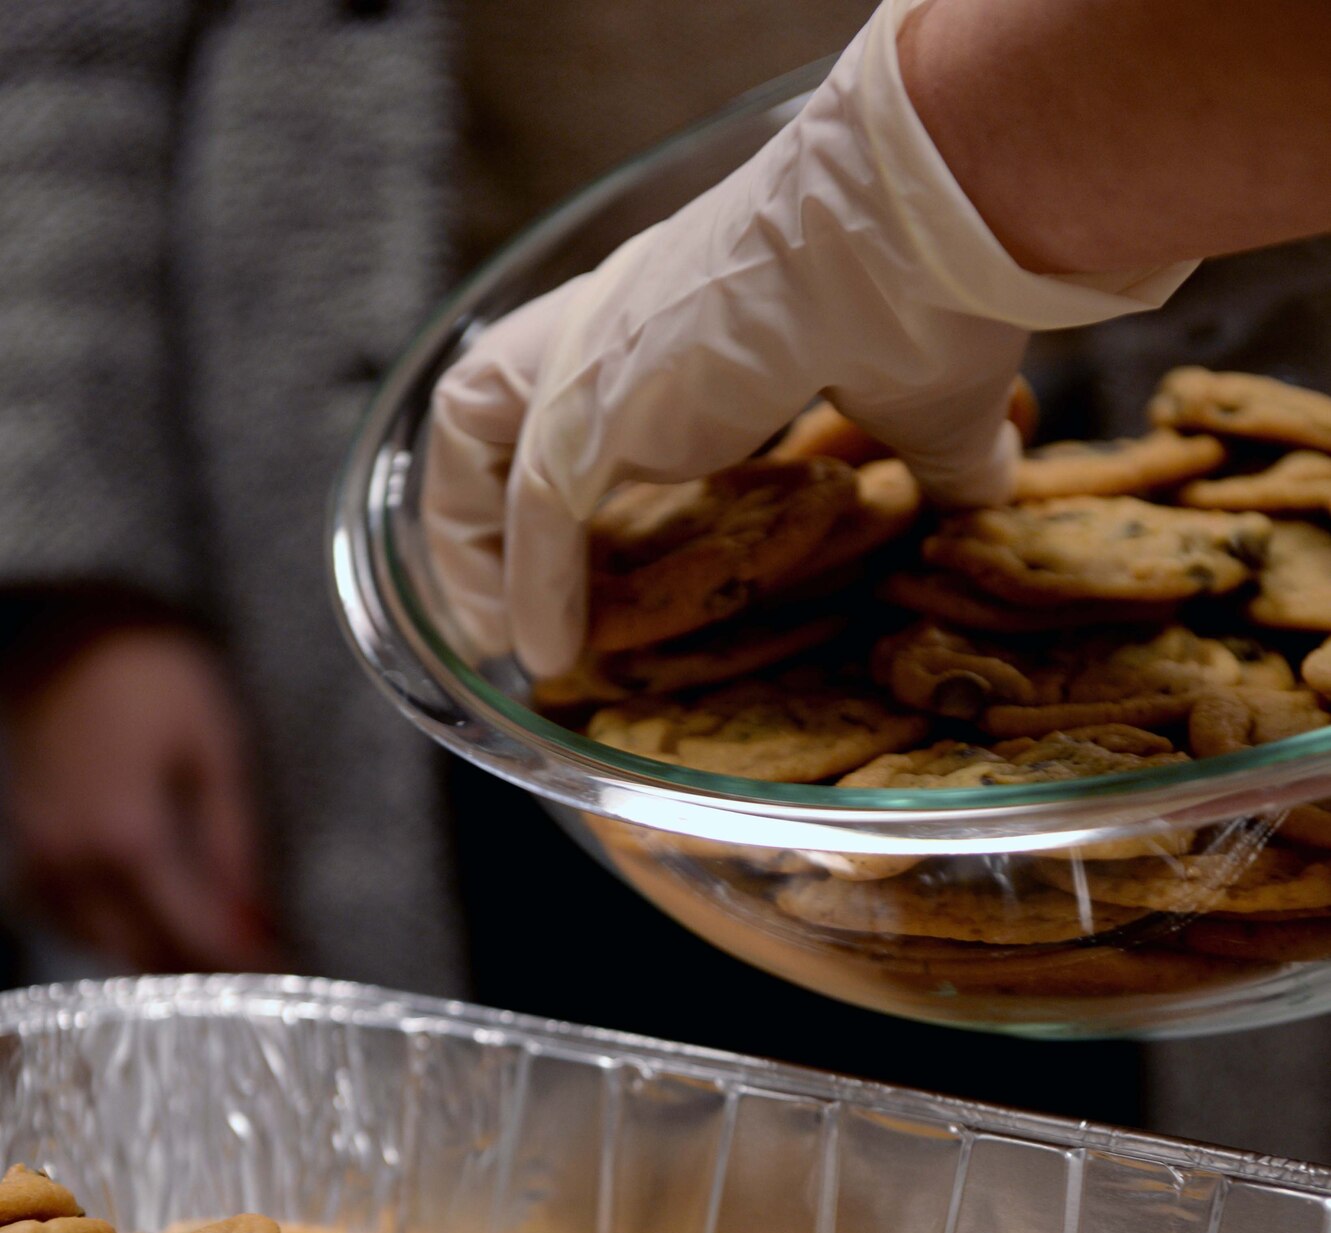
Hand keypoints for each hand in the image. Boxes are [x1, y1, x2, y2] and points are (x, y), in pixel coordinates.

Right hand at [2, 623, 282, 972]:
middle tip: (258, 969)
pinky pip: (71, 920)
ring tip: (213, 949)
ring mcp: (41, 860)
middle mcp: (74, 864)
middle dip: (207, 971)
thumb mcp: (213, 742)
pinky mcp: (25, 848)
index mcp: (128, 838)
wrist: (51, 630)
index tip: (286, 969)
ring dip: (159, 958)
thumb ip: (234, 841)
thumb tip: (257, 920)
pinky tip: (149, 922)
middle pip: (147, 955)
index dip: (247, 963)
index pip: (197, 934)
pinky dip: (114, 934)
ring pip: (104, 946)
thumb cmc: (144, 671)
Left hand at [424, 0, 1191, 679]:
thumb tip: (988, 497)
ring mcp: (594, 363)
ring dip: (471, 547)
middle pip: (489, 400)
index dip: (556, 468)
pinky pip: (534, 517)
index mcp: (682, 316)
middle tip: (488, 604)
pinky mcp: (593, 410)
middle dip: (472, 506)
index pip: (579, 390)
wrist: (915, 237)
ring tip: (492, 640)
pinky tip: (545, 653)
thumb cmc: (930, 297)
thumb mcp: (930, 408)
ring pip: (477, 447)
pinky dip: (530, 588)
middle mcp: (616, 327)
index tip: (573, 552)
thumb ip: (940, 463)